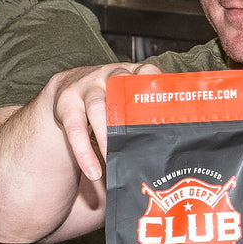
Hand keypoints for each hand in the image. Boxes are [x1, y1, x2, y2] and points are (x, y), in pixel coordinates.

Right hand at [41, 62, 157, 181]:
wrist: (68, 86)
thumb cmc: (108, 96)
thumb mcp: (125, 93)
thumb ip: (145, 108)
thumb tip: (175, 139)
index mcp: (128, 73)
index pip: (144, 72)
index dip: (155, 84)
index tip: (165, 102)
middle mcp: (107, 75)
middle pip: (119, 91)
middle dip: (129, 118)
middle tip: (141, 145)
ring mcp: (86, 87)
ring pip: (97, 108)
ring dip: (106, 138)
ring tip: (114, 163)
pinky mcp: (67, 103)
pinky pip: (75, 128)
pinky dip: (84, 152)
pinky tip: (93, 171)